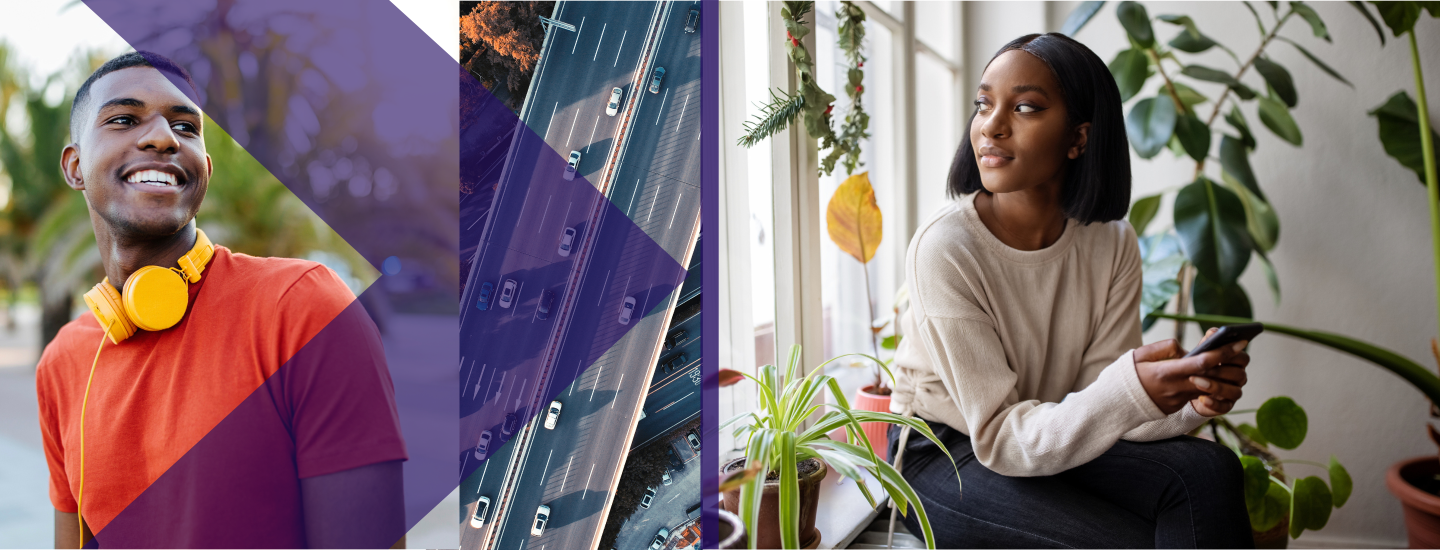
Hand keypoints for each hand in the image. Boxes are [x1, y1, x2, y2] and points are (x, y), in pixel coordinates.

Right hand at [1132, 328, 1250, 415]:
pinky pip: (1197, 395)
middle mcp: (1175, 388)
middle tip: (1241, 349)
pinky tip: (1210, 374)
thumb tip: (1185, 349)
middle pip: (1212, 377)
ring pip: (1209, 388)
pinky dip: (1206, 384)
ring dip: (1222, 376)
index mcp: (1166, 372)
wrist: (1115, 402)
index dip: (1223, 353)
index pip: (1201, 363)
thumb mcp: (1140, 355)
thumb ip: (1165, 348)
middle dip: (1230, 364)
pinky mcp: (1177, 406)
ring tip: (1227, 362)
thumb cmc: (1127, 375)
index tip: (1238, 342)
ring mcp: (1178, 400)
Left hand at [1188, 327, 1250, 416]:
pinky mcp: (1225, 406)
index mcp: (1236, 362)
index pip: (1243, 358)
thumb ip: (1208, 342)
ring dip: (1216, 386)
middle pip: (1239, 374)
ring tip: (1196, 381)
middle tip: (1204, 368)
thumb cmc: (1198, 366)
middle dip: (1221, 370)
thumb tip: (1214, 331)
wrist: (1188, 388)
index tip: (1220, 351)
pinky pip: (1224, 407)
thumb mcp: (1201, 352)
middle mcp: (1238, 377)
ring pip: (1234, 391)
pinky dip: (1214, 403)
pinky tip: (1201, 398)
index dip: (1233, 355)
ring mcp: (1233, 392)